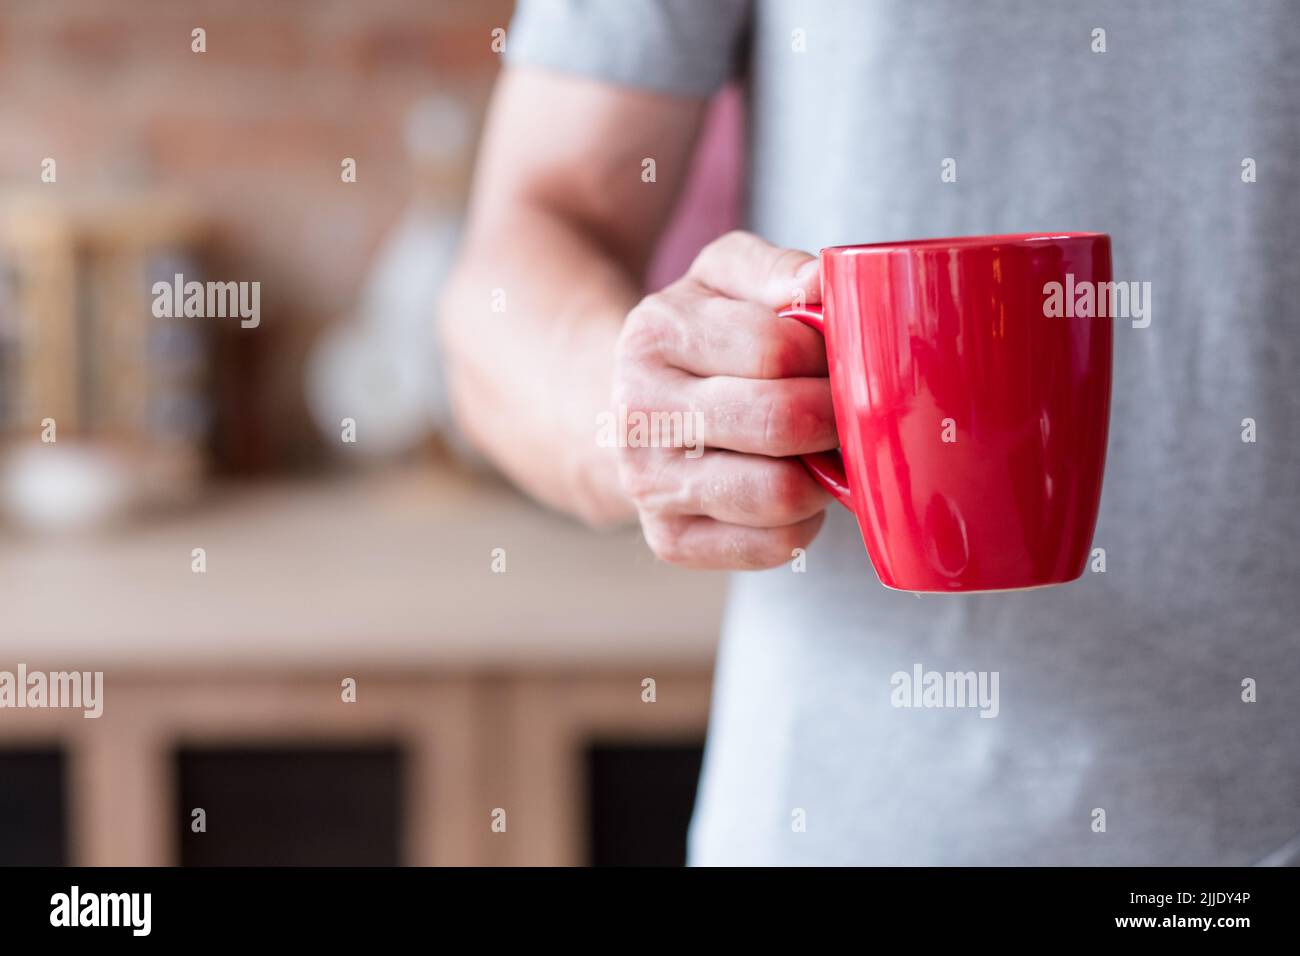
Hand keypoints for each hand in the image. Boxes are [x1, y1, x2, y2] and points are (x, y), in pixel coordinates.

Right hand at [611, 231, 836, 569]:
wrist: (632, 409)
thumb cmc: (700, 338)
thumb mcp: (724, 277)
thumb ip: (773, 270)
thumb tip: (820, 282)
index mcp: (652, 335)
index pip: (775, 349)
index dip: (824, 354)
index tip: (828, 357)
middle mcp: (638, 413)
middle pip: (780, 422)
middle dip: (833, 416)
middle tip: (840, 409)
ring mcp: (648, 484)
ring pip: (779, 493)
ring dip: (821, 473)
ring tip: (815, 450)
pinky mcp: (669, 540)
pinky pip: (773, 545)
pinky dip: (803, 521)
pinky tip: (790, 488)